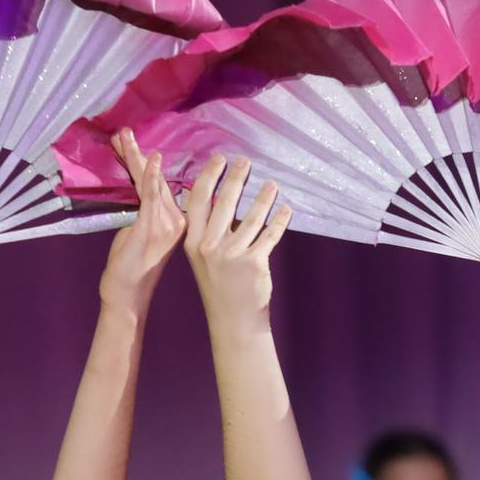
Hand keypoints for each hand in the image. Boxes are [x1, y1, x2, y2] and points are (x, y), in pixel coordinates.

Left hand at [98, 129, 187, 310]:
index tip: (134, 144)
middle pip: (157, 179)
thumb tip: (139, 190)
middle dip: (139, 153)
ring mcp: (165, 224)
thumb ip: (142, 211)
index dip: (149, 163)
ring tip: (125, 134)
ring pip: (152, 182)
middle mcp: (175, 220)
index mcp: (175, 220)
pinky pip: (152, 197)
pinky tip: (154, 158)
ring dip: (137, 156)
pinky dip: (152, 176)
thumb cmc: (130, 265)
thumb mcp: (136, 232)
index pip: (161, 185)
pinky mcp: (152, 228)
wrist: (127, 292)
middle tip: (126, 130)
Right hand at [183, 154, 289, 330]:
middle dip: (236, 178)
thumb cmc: (219, 285)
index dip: (209, 177)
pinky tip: (286, 210)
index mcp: (193, 242)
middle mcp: (209, 246)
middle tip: (245, 161)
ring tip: (271, 184)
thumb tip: (219, 198)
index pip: (199, 200)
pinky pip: (269, 235)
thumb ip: (207, 231)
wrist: (233, 320)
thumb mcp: (203, 258)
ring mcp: (231, 255)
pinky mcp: (254, 263)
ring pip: (250, 217)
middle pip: (224, 202)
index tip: (219, 159)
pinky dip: (279, 221)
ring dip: (263, 198)